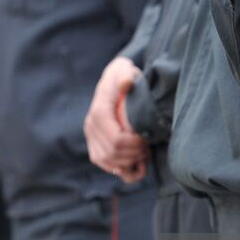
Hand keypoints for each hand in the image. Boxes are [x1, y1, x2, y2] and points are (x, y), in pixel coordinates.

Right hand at [84, 56, 147, 178]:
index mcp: (99, 112)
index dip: (135, 144)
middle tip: (148, 145)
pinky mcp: (95, 148)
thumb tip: (127, 84)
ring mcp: (91, 139)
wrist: (112, 82)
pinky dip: (124, 170)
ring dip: (130, 162)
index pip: (116, 139)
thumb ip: (125, 75)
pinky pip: (107, 167)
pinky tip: (138, 164)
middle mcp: (91, 127)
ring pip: (110, 163)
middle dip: (134, 153)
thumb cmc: (122, 76)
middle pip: (114, 153)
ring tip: (144, 151)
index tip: (147, 138)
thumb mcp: (124, 69)